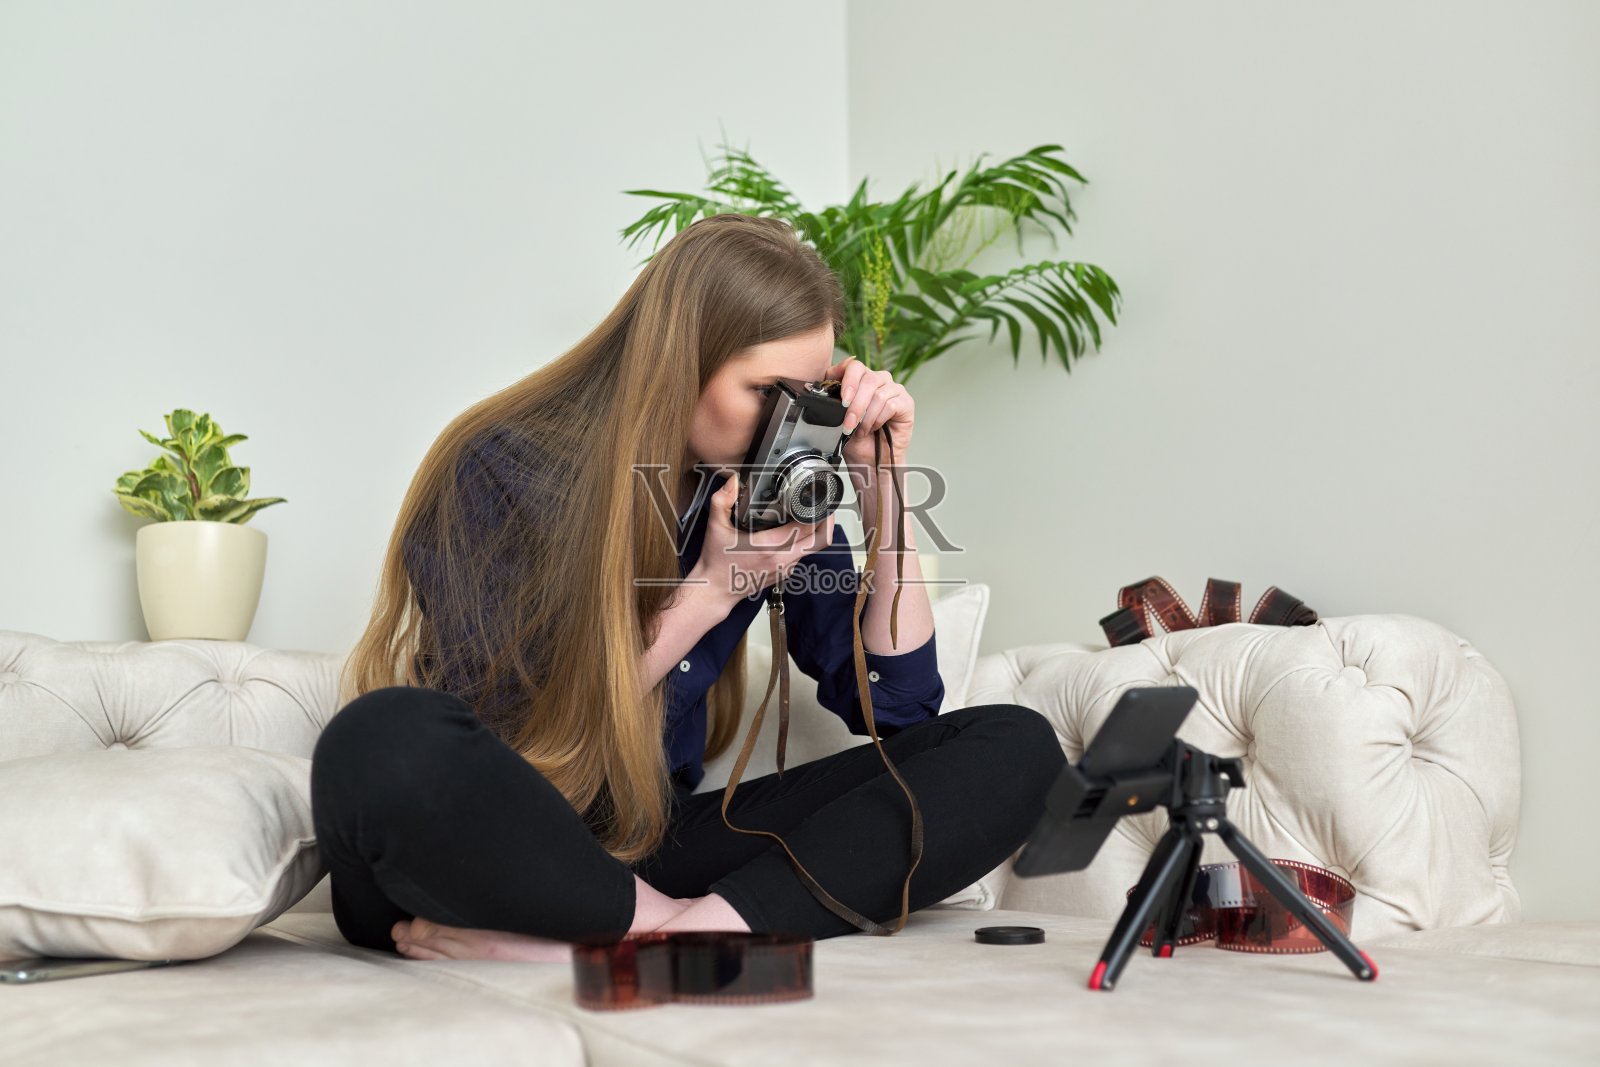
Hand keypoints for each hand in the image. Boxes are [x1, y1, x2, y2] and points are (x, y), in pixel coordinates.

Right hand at [688, 470, 835, 602]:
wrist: (715, 590)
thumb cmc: (716, 562)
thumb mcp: (715, 527)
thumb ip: (722, 500)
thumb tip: (733, 480)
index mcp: (770, 546)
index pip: (807, 528)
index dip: (818, 512)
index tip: (819, 498)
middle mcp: (783, 559)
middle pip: (821, 541)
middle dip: (827, 521)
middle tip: (825, 505)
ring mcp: (786, 568)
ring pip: (813, 549)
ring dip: (816, 532)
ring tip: (811, 514)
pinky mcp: (784, 573)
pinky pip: (802, 555)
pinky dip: (804, 542)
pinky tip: (795, 530)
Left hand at [823, 358, 914, 476]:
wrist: (869, 460)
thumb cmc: (855, 439)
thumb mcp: (837, 415)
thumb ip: (834, 395)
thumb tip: (828, 382)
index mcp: (861, 379)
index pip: (854, 366)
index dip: (847, 380)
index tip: (842, 399)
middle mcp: (879, 380)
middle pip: (867, 379)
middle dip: (855, 404)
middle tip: (848, 423)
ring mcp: (894, 390)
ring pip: (878, 394)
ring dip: (866, 416)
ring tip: (861, 430)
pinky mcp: (906, 403)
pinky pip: (890, 405)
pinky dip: (878, 419)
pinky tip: (874, 428)